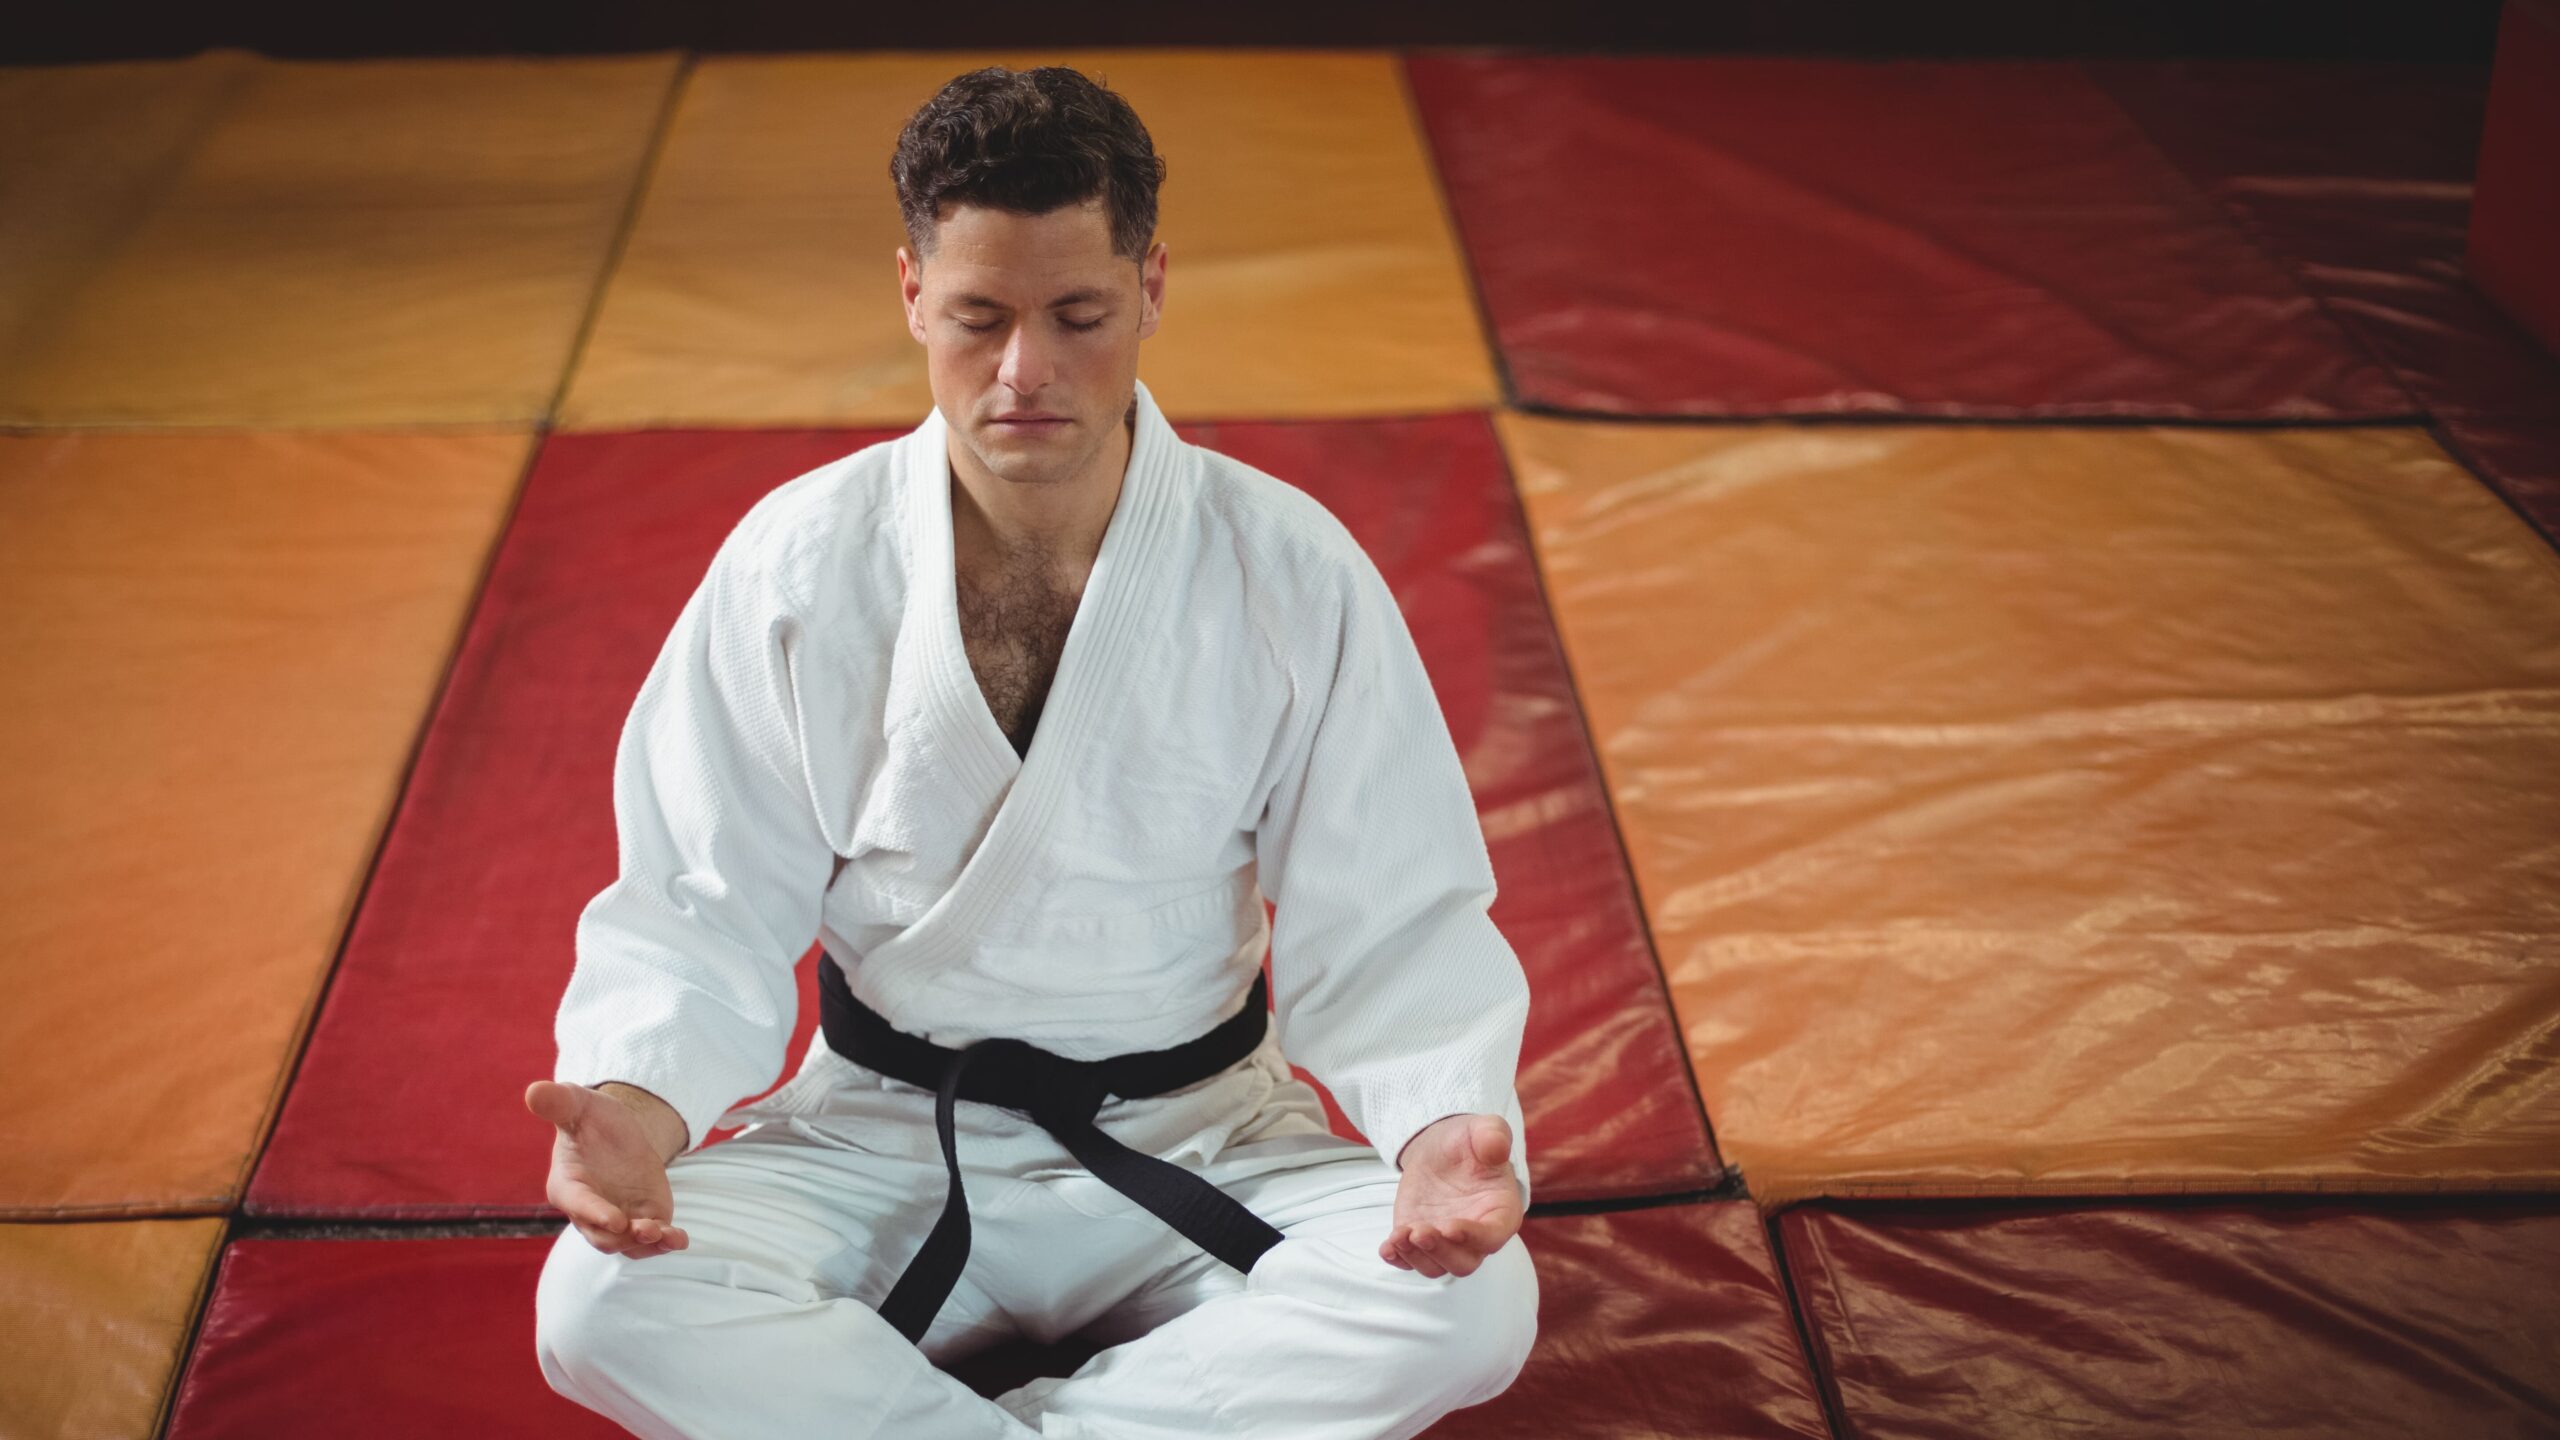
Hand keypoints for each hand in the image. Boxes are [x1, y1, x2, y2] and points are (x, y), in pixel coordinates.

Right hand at [524, 1080, 690, 1258]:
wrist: (617, 1132)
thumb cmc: (590, 1119)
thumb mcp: (578, 1104)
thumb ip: (559, 1102)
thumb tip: (534, 1091)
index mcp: (567, 1186)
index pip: (578, 1206)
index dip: (595, 1214)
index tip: (616, 1219)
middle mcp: (589, 1211)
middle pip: (602, 1237)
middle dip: (624, 1236)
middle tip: (647, 1228)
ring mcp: (616, 1220)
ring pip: (627, 1244)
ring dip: (646, 1244)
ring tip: (667, 1235)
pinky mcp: (641, 1219)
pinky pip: (650, 1241)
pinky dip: (665, 1243)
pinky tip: (680, 1239)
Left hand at [1380, 1112, 1522, 1277]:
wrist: (1441, 1150)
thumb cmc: (1470, 1142)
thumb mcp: (1484, 1129)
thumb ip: (1494, 1136)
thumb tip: (1497, 1146)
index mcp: (1501, 1213)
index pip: (1492, 1236)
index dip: (1473, 1237)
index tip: (1450, 1226)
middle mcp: (1476, 1236)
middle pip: (1463, 1262)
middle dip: (1440, 1251)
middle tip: (1419, 1231)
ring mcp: (1447, 1242)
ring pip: (1436, 1267)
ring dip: (1416, 1256)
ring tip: (1399, 1235)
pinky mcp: (1420, 1241)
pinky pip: (1410, 1261)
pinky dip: (1399, 1258)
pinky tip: (1387, 1247)